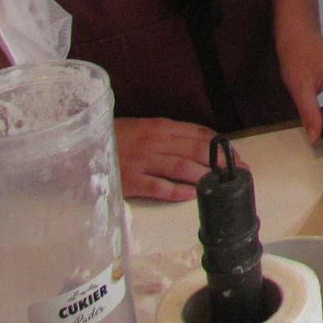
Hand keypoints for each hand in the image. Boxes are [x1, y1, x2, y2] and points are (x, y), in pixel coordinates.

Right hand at [114, 116, 229, 202]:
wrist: (82, 146)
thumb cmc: (115, 137)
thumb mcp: (143, 128)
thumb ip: (168, 135)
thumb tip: (199, 144)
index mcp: (160, 126)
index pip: (199, 134)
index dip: (221, 146)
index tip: (238, 157)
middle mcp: (155, 142)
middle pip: (196, 151)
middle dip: (221, 163)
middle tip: (240, 174)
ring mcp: (143, 161)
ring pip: (182, 168)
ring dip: (205, 177)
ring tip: (222, 186)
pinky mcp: (131, 181)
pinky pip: (159, 187)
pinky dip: (177, 192)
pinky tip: (191, 196)